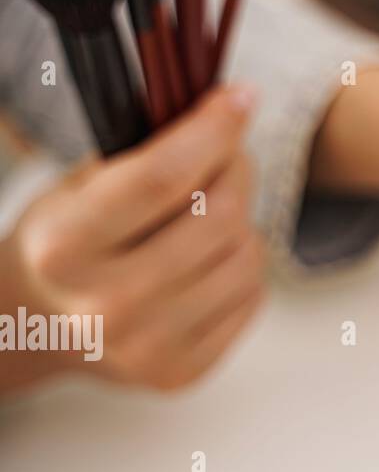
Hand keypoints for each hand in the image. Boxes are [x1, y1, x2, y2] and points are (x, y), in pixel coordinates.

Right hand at [0, 85, 265, 393]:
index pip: (163, 178)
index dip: (214, 130)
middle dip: (235, 170)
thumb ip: (150, 154)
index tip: (242, 97)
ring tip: (204, 219)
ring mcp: (145, 348)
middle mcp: (104, 306)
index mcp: (65, 247)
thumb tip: (232, 109)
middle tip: (226, 155)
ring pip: (248, 255)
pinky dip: (241, 269)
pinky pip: (253, 296)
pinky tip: (203, 265)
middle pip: (220, 216)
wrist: (33, 327)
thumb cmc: (67, 239)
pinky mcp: (179, 374)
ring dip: (242, 223)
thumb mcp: (81, 187)